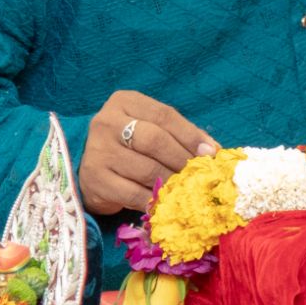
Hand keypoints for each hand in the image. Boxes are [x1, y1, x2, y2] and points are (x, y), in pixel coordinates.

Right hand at [78, 91, 217, 214]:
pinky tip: (167, 202)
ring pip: (146, 169)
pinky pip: (133, 194)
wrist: (91, 168)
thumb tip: (214, 151)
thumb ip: (180, 134)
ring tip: (187, 189)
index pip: (164, 116)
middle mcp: (107, 123)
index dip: (191, 135)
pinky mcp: (95, 180)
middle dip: (182, 159)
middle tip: (199, 174)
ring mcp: (98, 152)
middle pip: (155, 140)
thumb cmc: (131, 146)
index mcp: (125, 102)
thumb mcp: (152, 128)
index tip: (211, 152)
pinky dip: (155, 200)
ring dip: (172, 182)